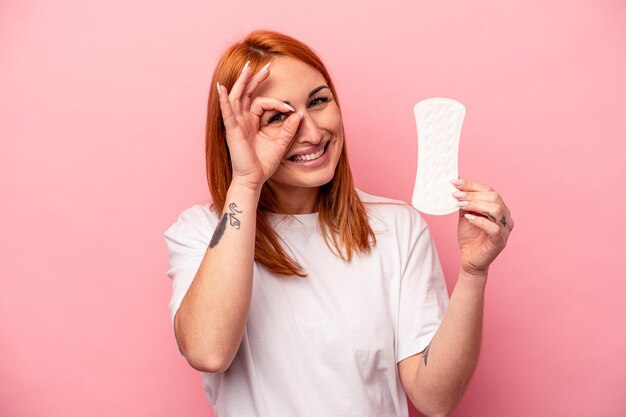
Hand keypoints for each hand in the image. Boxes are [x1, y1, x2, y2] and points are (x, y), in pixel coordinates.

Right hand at [216, 61, 302, 190]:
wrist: (254, 179)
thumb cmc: (263, 164)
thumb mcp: (281, 143)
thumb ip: (289, 128)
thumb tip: (298, 114)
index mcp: (252, 122)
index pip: (262, 103)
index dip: (277, 103)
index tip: (290, 108)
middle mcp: (242, 121)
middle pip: (246, 94)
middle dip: (255, 79)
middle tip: (266, 67)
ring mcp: (236, 124)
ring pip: (237, 97)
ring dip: (242, 82)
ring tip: (248, 68)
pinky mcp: (232, 131)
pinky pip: (227, 112)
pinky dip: (223, 100)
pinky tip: (221, 88)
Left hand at [451, 178, 513, 275]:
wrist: (469, 259)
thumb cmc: (470, 238)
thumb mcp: (465, 216)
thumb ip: (464, 203)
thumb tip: (457, 186)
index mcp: (499, 208)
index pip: (489, 190)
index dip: (472, 185)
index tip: (455, 182)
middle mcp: (505, 217)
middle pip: (494, 197)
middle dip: (473, 193)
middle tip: (456, 194)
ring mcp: (505, 229)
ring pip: (496, 209)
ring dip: (476, 204)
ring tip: (460, 205)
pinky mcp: (500, 241)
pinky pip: (494, 228)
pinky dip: (480, 221)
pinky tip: (468, 218)